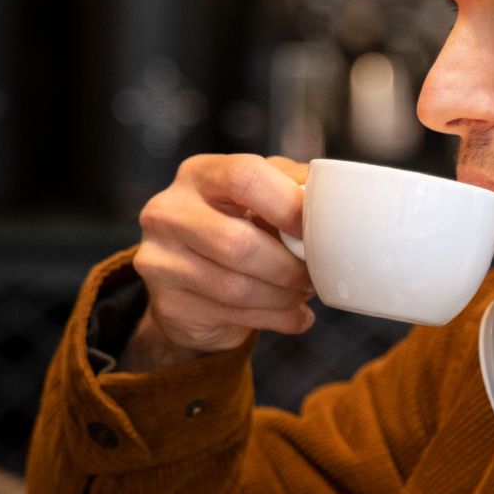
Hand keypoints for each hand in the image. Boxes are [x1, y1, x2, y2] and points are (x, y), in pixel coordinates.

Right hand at [124, 154, 313, 369]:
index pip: (243, 176)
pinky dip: (275, 319)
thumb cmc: (235, 225)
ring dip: (284, 297)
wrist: (189, 279)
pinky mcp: (168, 303)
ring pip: (236, 288)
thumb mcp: (259, 197)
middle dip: (288, 266)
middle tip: (313, 275)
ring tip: (302, 293)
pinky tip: (292, 314)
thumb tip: (332, 194)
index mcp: (199, 174)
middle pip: (238, 243)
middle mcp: (169, 212)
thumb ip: (292, 187)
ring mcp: (160, 260)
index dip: (287, 205)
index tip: (315, 228)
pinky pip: (232, 316)